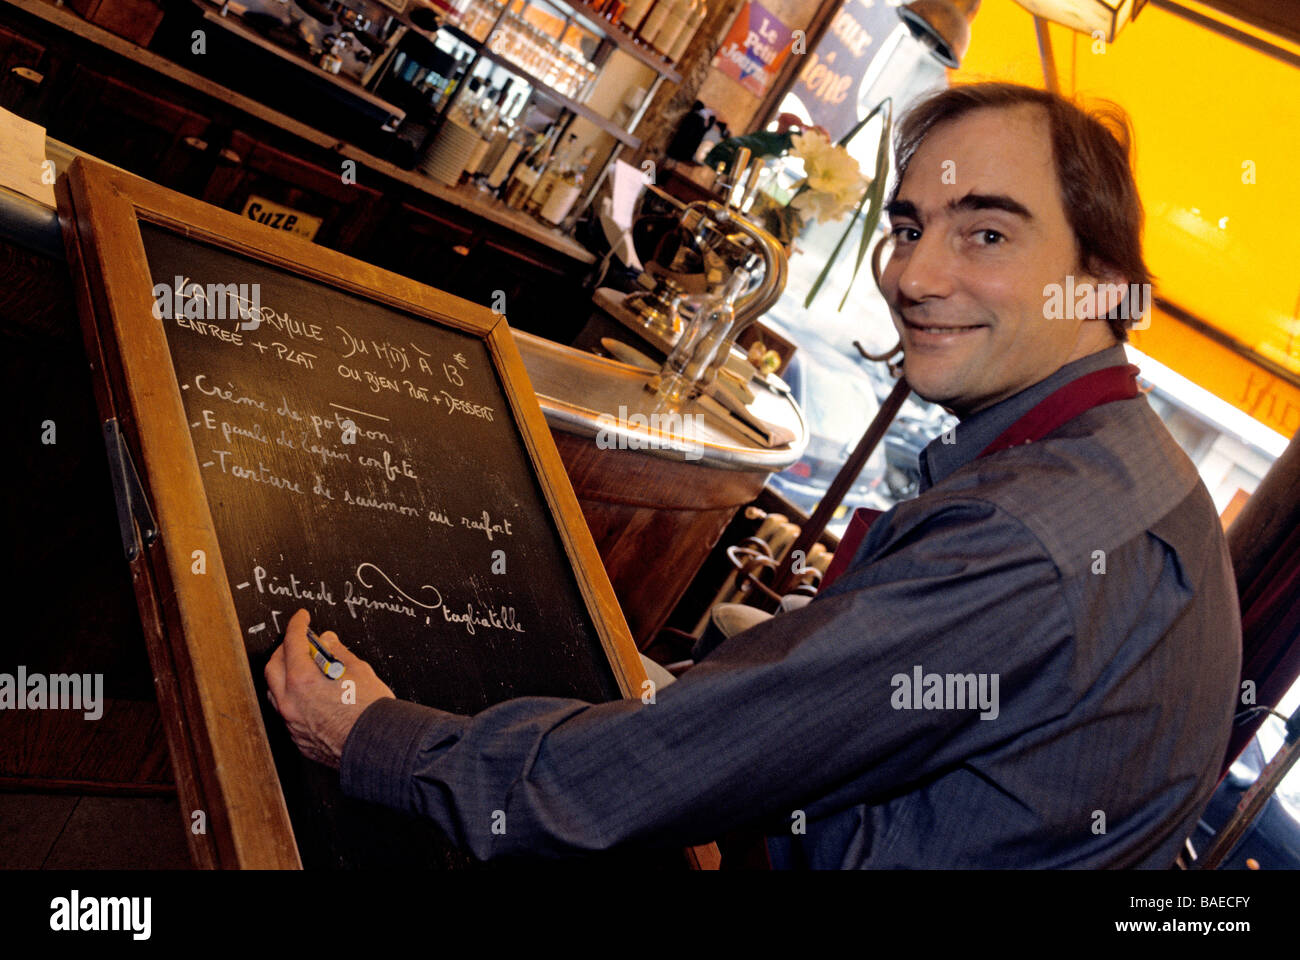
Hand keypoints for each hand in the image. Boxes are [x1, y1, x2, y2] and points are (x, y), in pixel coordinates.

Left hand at [264, 608, 394, 768]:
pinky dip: (293, 697)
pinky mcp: (299, 739)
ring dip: (283, 675)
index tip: (301, 618)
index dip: (297, 625)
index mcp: (302, 681)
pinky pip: (287, 712)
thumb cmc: (370, 712)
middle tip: (301, 642)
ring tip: (303, 668)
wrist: (377, 747)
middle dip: (285, 649)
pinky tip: (310, 695)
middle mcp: (290, 702)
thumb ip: (338, 652)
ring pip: (275, 691)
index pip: (293, 643)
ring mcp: (292, 722)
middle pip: (274, 666)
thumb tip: (329, 641)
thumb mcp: (358, 671)